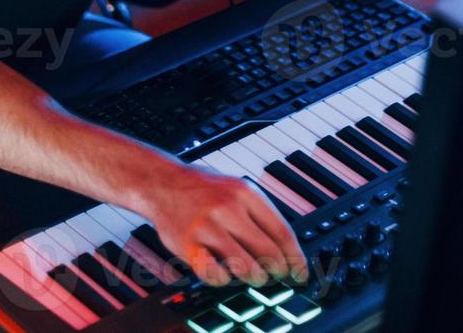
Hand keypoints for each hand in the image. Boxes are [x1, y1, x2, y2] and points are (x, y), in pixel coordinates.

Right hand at [134, 160, 306, 286]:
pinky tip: (225, 273)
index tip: (300, 271)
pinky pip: (214, 273)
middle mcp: (228, 208)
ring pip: (244, 265)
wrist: (162, 183)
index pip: (282, 231)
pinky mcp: (187, 245)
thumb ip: (258, 213)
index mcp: (245, 193)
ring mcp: (206, 227)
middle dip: (278, 270)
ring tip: (255, 276)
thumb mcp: (236, 189)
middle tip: (277, 275)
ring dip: (255, 277)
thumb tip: (286, 247)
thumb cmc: (204, 190)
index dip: (295, 257)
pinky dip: (224, 279)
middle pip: (267, 251)